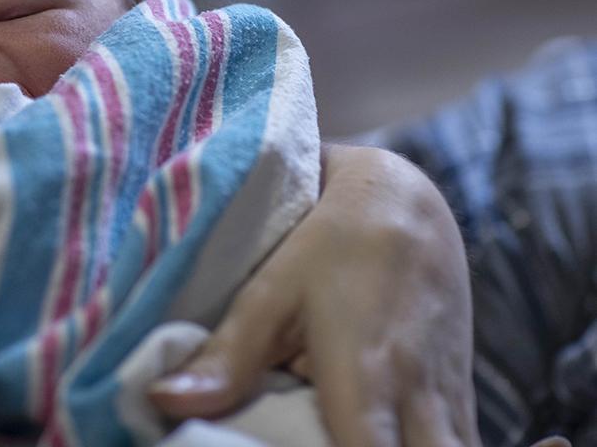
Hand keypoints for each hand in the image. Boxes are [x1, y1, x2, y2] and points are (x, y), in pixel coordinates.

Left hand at [148, 144, 479, 445]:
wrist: (408, 202)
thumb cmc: (332, 241)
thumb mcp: (273, 291)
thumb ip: (227, 357)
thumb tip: (162, 400)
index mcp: (369, 375)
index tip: (291, 446)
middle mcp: (421, 399)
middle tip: (309, 439)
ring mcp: (452, 401)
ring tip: (334, 435)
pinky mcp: (462, 397)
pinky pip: (456, 445)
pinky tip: (379, 436)